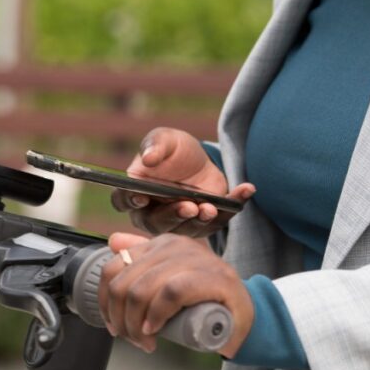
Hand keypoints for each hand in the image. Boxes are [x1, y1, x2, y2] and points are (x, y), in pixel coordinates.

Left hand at [98, 232, 253, 358]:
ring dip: (135, 324)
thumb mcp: (169, 277)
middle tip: (132, 339)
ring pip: (141, 289)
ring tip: (145, 341)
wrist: (245, 315)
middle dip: (120, 318)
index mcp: (160, 244)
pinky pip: (170, 293)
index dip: (105, 300)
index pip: (113, 267)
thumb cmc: (204, 299)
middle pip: (124, 283)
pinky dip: (156, 315)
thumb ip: (143, 258)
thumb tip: (113, 242)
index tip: (113, 325)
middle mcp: (174, 246)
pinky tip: (155, 330)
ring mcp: (194, 259)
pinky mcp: (212, 278)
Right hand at [111, 128, 254, 236]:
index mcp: (135, 193)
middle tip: (188, 206)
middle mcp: (152, 214)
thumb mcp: (165, 140)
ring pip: (186, 229)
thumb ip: (154, 146)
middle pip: (156, 223)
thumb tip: (148, 159)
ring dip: (200, 220)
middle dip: (172, 216)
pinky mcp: (204, 223)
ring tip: (210, 207)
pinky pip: (220, 220)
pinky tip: (246, 189)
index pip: (123, 201)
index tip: (142, 197)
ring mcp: (179, 223)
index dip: (129, 201)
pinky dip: (234, 205)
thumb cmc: (172, 150)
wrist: (198, 159)